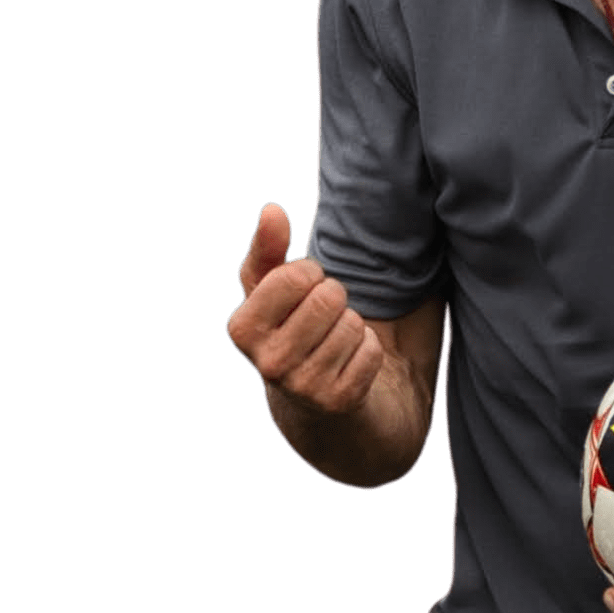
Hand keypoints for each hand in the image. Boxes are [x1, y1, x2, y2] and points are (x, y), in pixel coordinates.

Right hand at [226, 203, 384, 415]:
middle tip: (322, 318)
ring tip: (333, 341)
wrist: (314, 397)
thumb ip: (268, 247)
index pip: (298, 276)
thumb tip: (272, 211)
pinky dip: (368, 350)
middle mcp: (267, 363)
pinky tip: (348, 362)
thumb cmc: (290, 327)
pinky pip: (372, 351)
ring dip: (351, 325)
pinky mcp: (338, 402)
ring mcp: (302, 387)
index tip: (302, 293)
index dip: (310, 275)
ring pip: (352, 324)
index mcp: (242, 329)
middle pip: (329, 297)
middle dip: (334, 298)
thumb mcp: (270, 288)